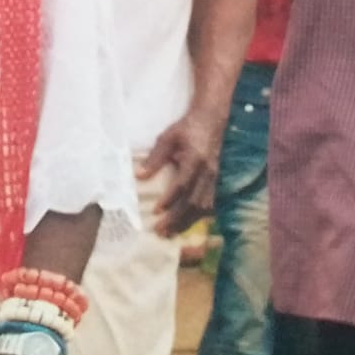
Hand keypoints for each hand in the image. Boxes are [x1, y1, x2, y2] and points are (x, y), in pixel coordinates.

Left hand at [142, 110, 221, 236]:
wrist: (210, 120)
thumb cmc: (186, 128)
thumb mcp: (167, 138)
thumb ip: (155, 158)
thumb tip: (139, 176)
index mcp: (195, 160)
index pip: (182, 185)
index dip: (169, 200)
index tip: (156, 212)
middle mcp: (207, 172)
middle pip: (193, 202)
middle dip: (176, 219)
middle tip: (160, 231)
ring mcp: (213, 178)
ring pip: (202, 207)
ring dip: (187, 222)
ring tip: (170, 233)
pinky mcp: (215, 181)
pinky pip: (209, 204)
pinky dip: (197, 217)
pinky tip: (186, 224)